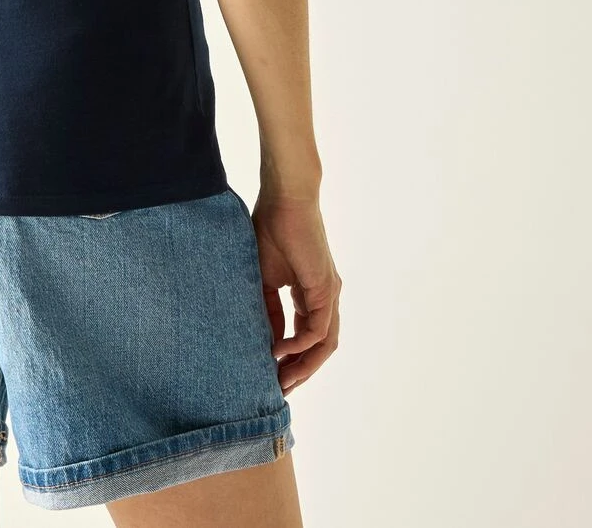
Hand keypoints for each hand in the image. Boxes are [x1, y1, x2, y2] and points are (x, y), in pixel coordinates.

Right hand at [247, 191, 341, 395]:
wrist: (285, 200)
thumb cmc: (271, 229)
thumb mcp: (263, 278)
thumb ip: (267, 308)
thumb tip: (265, 339)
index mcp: (310, 294)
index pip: (306, 337)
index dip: (291, 359)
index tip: (270, 376)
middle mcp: (325, 298)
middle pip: (320, 347)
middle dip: (301, 371)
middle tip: (279, 390)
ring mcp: (328, 294)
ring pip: (325, 344)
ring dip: (305, 366)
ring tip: (282, 381)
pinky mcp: (325, 289)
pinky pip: (318, 329)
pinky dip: (301, 345)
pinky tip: (280, 352)